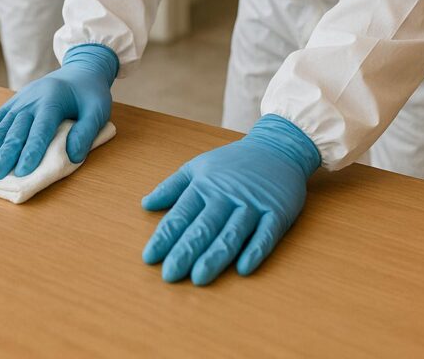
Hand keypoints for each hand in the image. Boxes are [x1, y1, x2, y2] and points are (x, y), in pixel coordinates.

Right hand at [0, 44, 117, 178]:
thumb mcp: (98, 110)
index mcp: (53, 101)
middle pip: (17, 130)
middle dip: (4, 153)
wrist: (80, 70)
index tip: (23, 171)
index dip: (32, 150)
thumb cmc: (90, 93)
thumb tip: (72, 155)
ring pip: (3, 126)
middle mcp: (32, 100)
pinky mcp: (14, 102)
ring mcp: (20, 100)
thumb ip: (86, 132)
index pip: (41, 129)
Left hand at [142, 114, 319, 285]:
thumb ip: (172, 186)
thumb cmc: (233, 162)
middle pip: (204, 226)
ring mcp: (253, 203)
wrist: (277, 146)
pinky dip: (255, 250)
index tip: (150, 257)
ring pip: (232, 232)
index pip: (182, 213)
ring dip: (216, 255)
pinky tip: (244, 268)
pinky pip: (266, 234)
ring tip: (199, 277)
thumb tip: (145, 204)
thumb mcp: (199, 166)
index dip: (166, 236)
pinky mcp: (277, 211)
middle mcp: (227, 195)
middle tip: (170, 274)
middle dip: (186, 250)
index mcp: (205, 184)